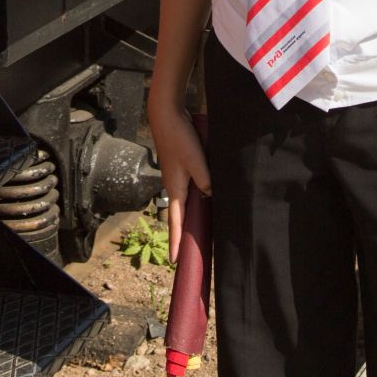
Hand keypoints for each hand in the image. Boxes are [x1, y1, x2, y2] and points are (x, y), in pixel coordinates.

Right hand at [148, 101, 211, 253]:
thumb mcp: (196, 161)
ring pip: (186, 201)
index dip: (176, 241)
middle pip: (180, 215)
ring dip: (190, 216)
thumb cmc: (180, 138)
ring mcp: (176, 176)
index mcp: (175, 188)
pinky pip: (189, 188)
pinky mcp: (180, 167)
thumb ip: (205, 180)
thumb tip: (211, 196)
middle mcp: (174, 185)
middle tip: (187, 254)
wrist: (166, 115)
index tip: (174, 262)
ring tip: (199, 232)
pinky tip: (206, 197)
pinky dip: (195, 198)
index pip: (176, 222)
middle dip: (183, 235)